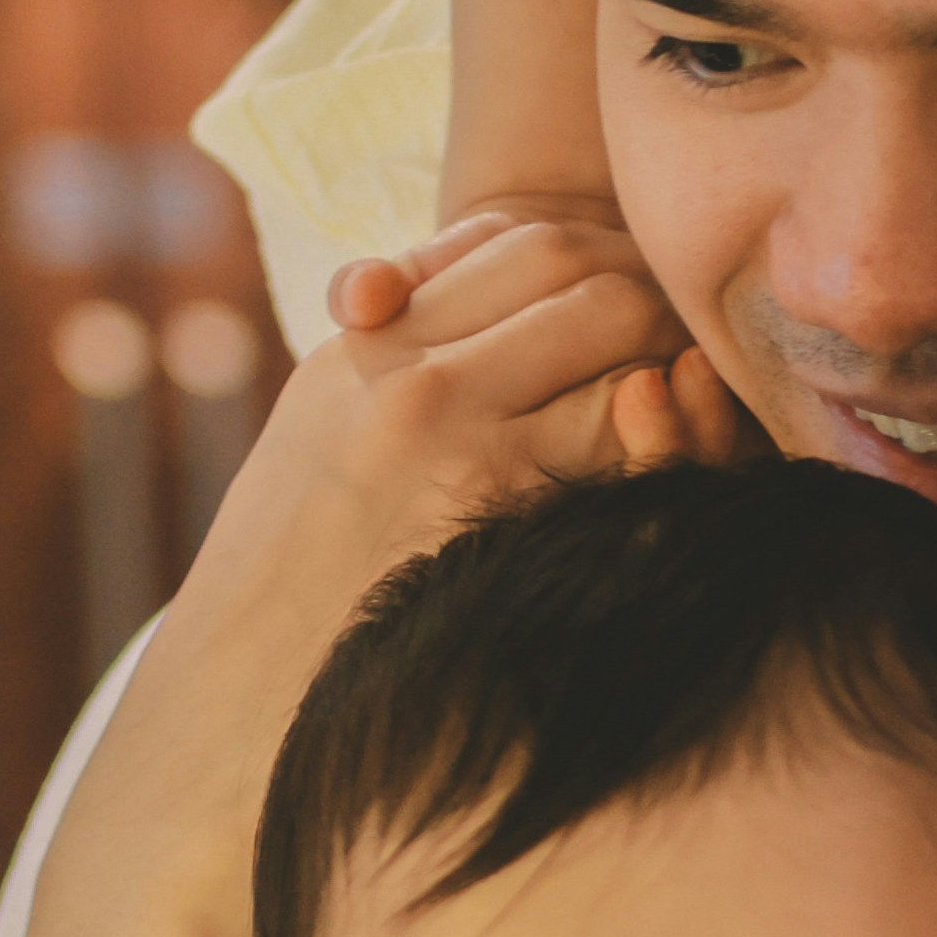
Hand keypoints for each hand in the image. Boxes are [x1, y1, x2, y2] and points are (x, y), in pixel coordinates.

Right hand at [167, 213, 713, 688]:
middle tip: (685, 332)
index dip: (598, 251)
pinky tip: (673, 459)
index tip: (629, 282)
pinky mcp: (513, 533)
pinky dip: (666, 444)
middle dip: (656, 299)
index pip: (521, 241)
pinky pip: (628, 452)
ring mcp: (467, 455)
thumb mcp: (320, 423)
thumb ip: (395, 341)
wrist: (245, 696)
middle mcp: (416, 384)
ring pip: (626, 355)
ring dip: (674, 368)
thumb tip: (449, 296)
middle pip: (588, 282)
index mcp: (368, 349)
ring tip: (691, 393)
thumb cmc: (289, 569)